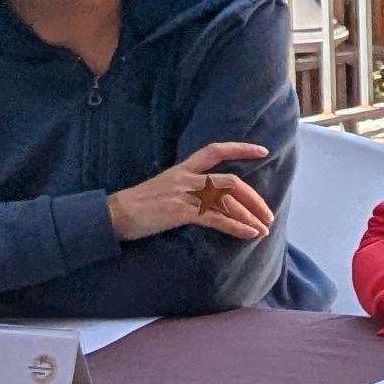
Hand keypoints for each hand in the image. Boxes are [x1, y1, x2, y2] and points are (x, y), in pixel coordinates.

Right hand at [109, 140, 274, 245]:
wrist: (115, 214)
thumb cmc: (139, 204)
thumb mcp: (165, 186)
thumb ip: (187, 187)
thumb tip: (210, 196)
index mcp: (183, 168)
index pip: (216, 150)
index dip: (240, 149)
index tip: (263, 150)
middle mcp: (186, 178)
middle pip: (230, 181)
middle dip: (254, 198)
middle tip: (268, 213)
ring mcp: (184, 195)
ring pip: (226, 202)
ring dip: (249, 216)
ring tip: (263, 229)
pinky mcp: (181, 213)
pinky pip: (216, 219)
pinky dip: (236, 227)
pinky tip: (249, 234)